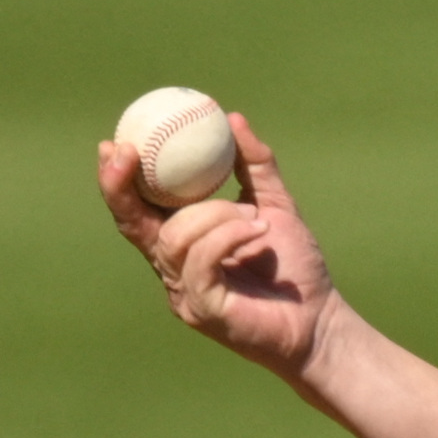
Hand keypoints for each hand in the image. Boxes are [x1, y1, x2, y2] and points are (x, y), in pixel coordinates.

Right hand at [97, 114, 341, 381]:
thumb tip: (232, 118)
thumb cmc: (294, 270)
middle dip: (121, 188)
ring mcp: (185, 292)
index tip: (115, 144)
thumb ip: (254, 166)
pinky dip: (227, 236)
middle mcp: (174, 269)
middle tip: (128, 153)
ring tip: (255, 216)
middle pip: (131, 225)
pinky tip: (256, 229)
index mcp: (182, 243)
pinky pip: (200, 262)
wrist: (321, 319)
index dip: (119, 179)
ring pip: (174, 237)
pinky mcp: (204, 310)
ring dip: (214, 214)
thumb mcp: (275, 206)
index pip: (137, 209)